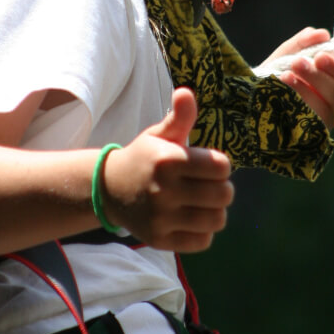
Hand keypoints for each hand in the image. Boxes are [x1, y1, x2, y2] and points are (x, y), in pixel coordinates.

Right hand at [102, 88, 232, 252]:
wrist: (109, 189)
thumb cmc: (145, 159)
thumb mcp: (159, 135)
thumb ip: (179, 117)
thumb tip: (186, 92)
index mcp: (168, 160)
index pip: (222, 167)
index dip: (220, 165)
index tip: (208, 166)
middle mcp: (164, 190)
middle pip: (224, 195)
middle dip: (222, 189)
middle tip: (210, 186)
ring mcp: (161, 217)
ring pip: (217, 220)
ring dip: (216, 211)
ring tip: (204, 204)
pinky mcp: (160, 239)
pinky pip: (202, 241)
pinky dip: (204, 231)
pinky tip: (192, 219)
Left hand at [261, 27, 333, 128]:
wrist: (252, 97)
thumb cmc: (276, 73)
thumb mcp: (288, 54)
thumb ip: (303, 43)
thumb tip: (322, 34)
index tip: (319, 56)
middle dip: (318, 76)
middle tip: (298, 62)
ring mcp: (326, 119)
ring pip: (325, 106)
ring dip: (307, 88)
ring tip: (286, 75)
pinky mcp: (313, 132)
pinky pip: (312, 119)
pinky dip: (298, 102)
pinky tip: (283, 88)